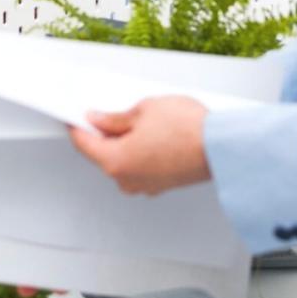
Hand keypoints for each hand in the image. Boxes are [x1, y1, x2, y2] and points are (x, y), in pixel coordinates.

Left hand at [68, 96, 212, 194]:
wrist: (222, 147)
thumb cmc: (187, 129)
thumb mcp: (142, 111)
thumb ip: (114, 119)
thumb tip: (98, 120)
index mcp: (115, 162)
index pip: (83, 144)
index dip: (76, 126)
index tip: (74, 117)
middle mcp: (128, 180)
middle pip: (102, 155)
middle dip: (102, 134)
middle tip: (107, 112)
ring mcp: (146, 186)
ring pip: (123, 163)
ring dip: (123, 144)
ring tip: (138, 120)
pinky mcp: (162, 185)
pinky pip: (140, 168)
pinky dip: (140, 153)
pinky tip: (151, 135)